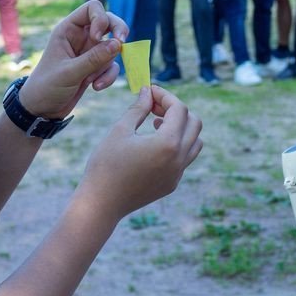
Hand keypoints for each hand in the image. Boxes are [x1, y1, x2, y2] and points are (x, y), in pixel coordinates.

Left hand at [18, 0, 128, 118]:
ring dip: (107, 64)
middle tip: (122, 43)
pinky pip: (111, 65)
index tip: (98, 38)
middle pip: (109, 22)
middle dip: (118, 31)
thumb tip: (119, 44)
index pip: (92, 8)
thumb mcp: (69, 72)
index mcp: (68, 30)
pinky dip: (108, 76)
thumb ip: (94, 58)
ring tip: (92, 81)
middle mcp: (81, 37)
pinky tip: (96, 87)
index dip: (101, 19)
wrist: (41, 109)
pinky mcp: (95, 67)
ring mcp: (89, 51)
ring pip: (113, 46)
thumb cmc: (47, 87)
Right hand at [77, 86, 203, 220]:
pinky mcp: (172, 184)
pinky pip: (184, 158)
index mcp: (168, 144)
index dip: (165, 96)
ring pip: (194, 142)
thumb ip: (139, 108)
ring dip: (181, 128)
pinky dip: (176, 145)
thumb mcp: (120, 130)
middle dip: (176, 110)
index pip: (179, 109)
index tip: (149, 91)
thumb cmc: (106, 165)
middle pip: (194, 123)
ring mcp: (178, 174)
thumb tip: (148, 92)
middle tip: (153, 106)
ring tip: (155, 124)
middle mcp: (179, 159)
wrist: (101, 204)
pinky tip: (152, 144)